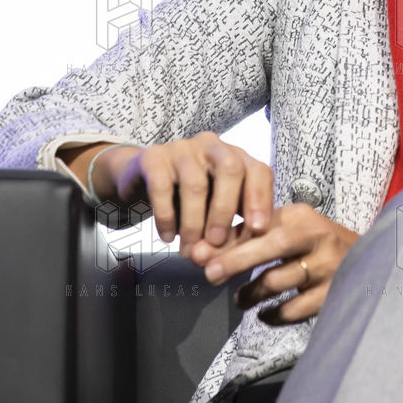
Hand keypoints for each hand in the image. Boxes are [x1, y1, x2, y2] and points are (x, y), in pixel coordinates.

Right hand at [104, 132, 274, 254]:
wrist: (141, 180)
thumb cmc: (187, 198)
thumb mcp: (214, 207)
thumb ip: (231, 225)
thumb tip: (239, 256)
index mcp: (235, 156)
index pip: (258, 170)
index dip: (261, 199)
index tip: (258, 230)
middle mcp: (212, 146)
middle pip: (230, 169)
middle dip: (226, 210)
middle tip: (216, 242)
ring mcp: (182, 148)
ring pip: (196, 183)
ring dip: (194, 223)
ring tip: (189, 250)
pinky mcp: (153, 157)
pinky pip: (162, 187)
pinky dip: (167, 217)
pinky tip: (167, 237)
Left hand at [191, 203, 359, 324]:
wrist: (369, 262)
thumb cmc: (314, 245)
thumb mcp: (289, 229)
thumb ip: (248, 236)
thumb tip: (203, 251)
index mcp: (300, 216)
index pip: (259, 222)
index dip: (228, 239)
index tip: (201, 253)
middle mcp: (316, 237)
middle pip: (271, 246)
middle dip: (236, 260)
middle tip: (210, 274)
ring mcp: (326, 267)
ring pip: (278, 280)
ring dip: (251, 293)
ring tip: (240, 299)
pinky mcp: (331, 295)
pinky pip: (293, 310)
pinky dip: (273, 315)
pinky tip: (264, 314)